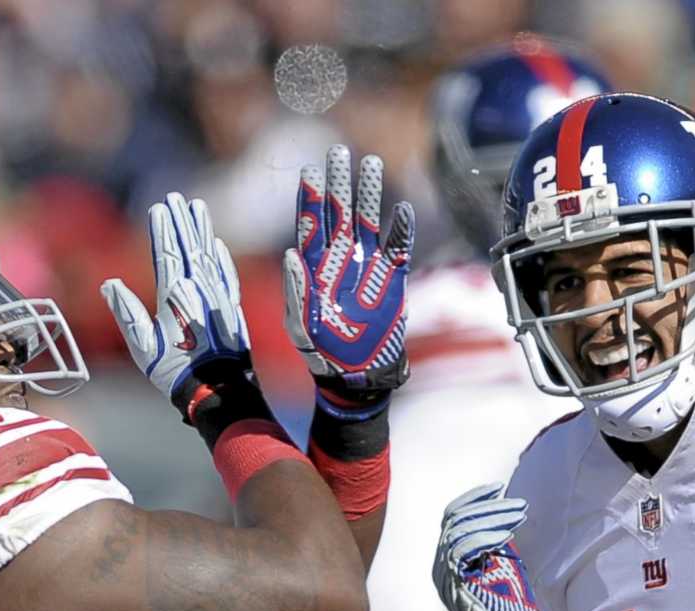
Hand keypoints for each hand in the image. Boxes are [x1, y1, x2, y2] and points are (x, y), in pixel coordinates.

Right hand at [102, 193, 251, 406]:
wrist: (218, 391)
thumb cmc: (176, 372)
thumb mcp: (143, 348)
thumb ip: (127, 314)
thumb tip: (110, 284)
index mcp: (174, 296)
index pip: (165, 253)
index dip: (161, 229)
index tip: (158, 206)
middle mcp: (198, 291)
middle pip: (188, 247)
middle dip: (181, 220)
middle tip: (176, 196)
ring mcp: (218, 297)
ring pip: (209, 254)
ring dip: (202, 230)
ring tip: (197, 207)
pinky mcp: (232, 308)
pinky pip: (226, 274)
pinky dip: (221, 257)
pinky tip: (217, 244)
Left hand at [284, 144, 414, 417]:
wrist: (357, 376)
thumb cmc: (323, 353)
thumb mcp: (301, 325)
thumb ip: (296, 292)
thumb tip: (290, 255)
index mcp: (315, 267)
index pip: (311, 223)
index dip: (310, 196)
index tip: (311, 169)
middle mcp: (341, 260)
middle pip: (338, 212)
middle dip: (338, 181)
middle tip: (339, 150)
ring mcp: (367, 268)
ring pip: (368, 221)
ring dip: (368, 194)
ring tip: (371, 162)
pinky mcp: (392, 281)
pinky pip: (399, 250)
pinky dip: (402, 230)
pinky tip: (404, 209)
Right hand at [433, 482, 546, 610]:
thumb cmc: (511, 606)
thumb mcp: (503, 564)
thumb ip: (496, 540)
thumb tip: (502, 509)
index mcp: (451, 560)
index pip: (453, 518)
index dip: (474, 499)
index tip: (498, 489)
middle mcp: (441, 566)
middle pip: (454, 520)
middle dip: (488, 507)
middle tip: (518, 505)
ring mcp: (443, 576)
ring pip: (457, 531)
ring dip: (491, 519)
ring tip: (518, 516)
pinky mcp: (452, 584)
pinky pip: (461, 549)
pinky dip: (484, 537)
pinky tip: (506, 535)